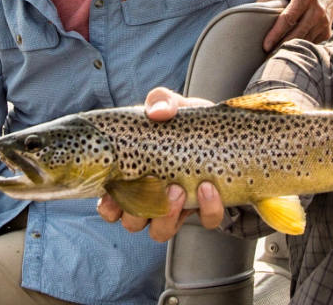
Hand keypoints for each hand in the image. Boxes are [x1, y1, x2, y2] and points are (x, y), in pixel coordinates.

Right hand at [96, 87, 224, 241]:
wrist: (224, 130)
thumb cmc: (186, 122)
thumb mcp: (173, 106)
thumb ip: (161, 101)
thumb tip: (158, 112)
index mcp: (133, 177)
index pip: (109, 205)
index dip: (108, 206)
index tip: (114, 195)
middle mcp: (151, 199)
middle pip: (131, 223)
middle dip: (138, 212)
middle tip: (155, 186)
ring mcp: (178, 208)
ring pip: (161, 232)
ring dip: (167, 216)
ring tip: (179, 189)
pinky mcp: (206, 209)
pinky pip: (205, 221)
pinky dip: (207, 209)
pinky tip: (210, 188)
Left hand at [257, 0, 332, 51]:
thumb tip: (253, 8)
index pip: (288, 19)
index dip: (276, 34)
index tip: (265, 46)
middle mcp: (317, 10)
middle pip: (296, 34)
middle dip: (280, 47)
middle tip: (266, 58)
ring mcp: (323, 23)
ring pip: (303, 42)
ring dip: (289, 50)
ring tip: (274, 57)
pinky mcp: (326, 32)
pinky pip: (309, 44)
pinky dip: (299, 48)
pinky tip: (289, 52)